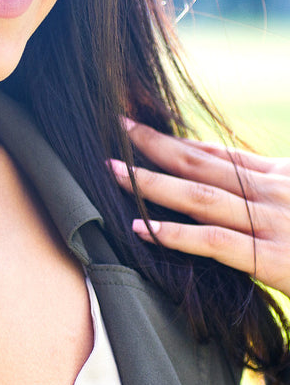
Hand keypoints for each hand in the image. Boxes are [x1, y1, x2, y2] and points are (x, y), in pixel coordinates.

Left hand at [109, 118, 289, 297]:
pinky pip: (215, 242)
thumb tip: (232, 173)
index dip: (176, 138)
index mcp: (282, 175)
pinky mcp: (274, 259)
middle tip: (113, 128)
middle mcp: (275, 190)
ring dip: (151, 182)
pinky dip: (174, 235)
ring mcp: (274, 222)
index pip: (218, 152)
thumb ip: (271, 183)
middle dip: (154, 145)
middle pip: (202, 162)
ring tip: (111, 171)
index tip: (140, 124)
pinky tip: (139, 230)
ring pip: (200, 196)